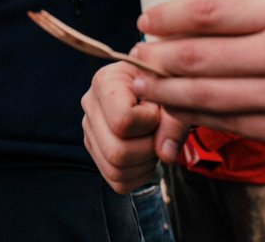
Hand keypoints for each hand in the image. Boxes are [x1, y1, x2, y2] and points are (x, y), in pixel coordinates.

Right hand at [81, 61, 189, 192]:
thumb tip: (165, 155)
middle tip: (159, 132)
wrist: (159, 84)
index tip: (158, 111)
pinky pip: (116, 181)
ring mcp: (90, 129)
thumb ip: (174, 119)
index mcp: (105, 82)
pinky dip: (139, 175)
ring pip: (115, 170)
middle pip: (116, 152)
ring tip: (153, 142)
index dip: (149, 123)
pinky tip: (147, 155)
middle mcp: (90, 105)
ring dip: (144, 164)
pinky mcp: (95, 149)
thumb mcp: (174, 92)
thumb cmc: (165, 83)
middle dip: (148, 149)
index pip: (122, 121)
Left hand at [130, 0, 264, 170]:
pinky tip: (182, 114)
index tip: (147, 21)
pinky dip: (200, 119)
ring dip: (167, 92)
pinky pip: (234, 125)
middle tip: (134, 56)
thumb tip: (242, 16)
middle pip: (196, 54)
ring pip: (206, 94)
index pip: (208, 11)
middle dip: (155, 57)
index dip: (167, 17)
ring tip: (143, 87)